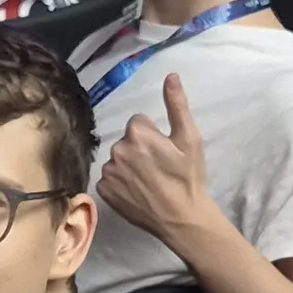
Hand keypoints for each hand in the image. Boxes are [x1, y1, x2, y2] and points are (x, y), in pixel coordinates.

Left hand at [94, 73, 224, 247]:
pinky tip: (137, 192)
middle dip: (140, 150)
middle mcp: (117, 149)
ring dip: (129, 166)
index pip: (139, 123)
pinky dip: (120, 183)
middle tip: (158, 168)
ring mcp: (108, 171)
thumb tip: (170, 75)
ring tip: (148, 182)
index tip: (164, 152)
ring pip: (118, 160)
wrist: (181, 218)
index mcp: (137, 133)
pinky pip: (110, 178)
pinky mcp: (104, 190)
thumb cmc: (188, 178)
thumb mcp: (189, 139)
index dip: (153, 136)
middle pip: (127, 141)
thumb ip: (177, 105)